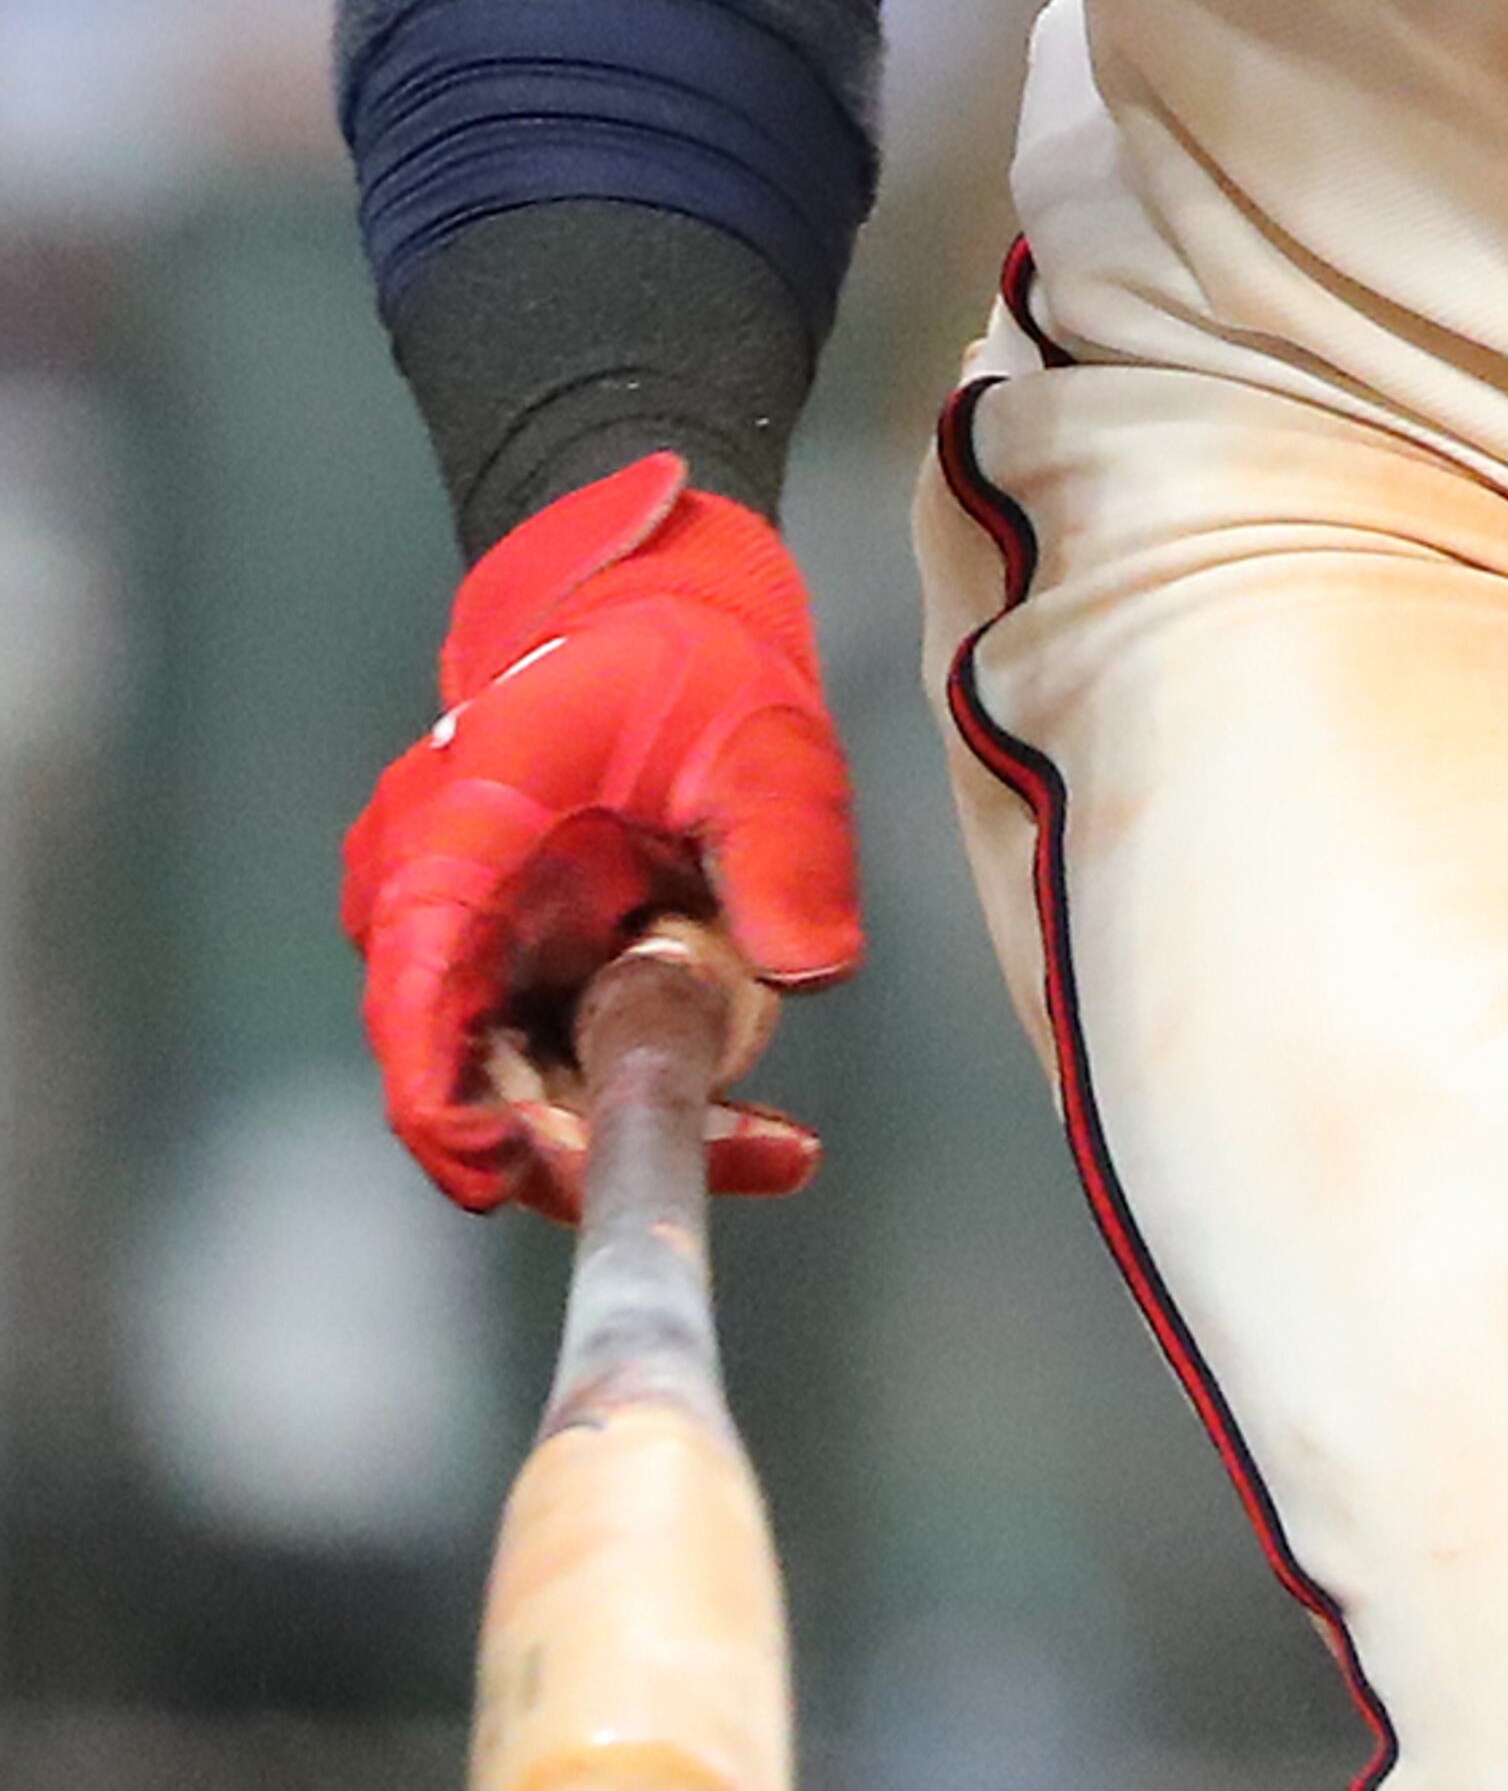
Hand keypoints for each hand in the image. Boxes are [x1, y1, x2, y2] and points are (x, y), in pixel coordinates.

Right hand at [343, 452, 862, 1214]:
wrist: (647, 615)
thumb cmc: (681, 662)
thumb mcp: (765, 743)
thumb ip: (784, 853)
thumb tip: (808, 971)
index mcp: (458, 826)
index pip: (416, 991)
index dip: (447, 1106)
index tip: (511, 1174)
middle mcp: (426, 891)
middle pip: (465, 1072)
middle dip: (590, 1143)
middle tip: (749, 1154)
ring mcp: (455, 933)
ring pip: (514, 1079)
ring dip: (626, 1123)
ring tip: (774, 1139)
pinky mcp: (502, 962)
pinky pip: (546, 1056)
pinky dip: (630, 1090)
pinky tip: (745, 1108)